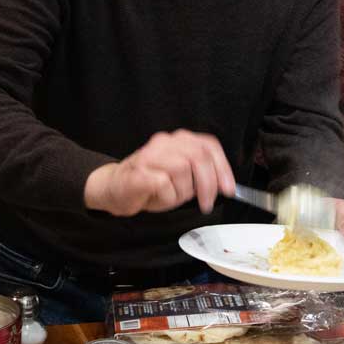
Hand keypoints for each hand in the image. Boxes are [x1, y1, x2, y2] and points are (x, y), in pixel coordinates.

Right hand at [84, 130, 235, 215]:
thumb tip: (224, 184)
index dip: (223, 167)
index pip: (208, 146)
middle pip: (199, 157)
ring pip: (182, 170)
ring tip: (171, 197)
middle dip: (208, 184)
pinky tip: (159, 198)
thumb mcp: (181, 176)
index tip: (228, 188)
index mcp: (177, 140)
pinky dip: (167, 198)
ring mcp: (150, 156)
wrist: (114, 189)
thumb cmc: (150, 184)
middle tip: (206, 203)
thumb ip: (201, 174)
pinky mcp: (139, 172)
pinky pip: (165, 185)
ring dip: (182, 192)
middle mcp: (164, 142)